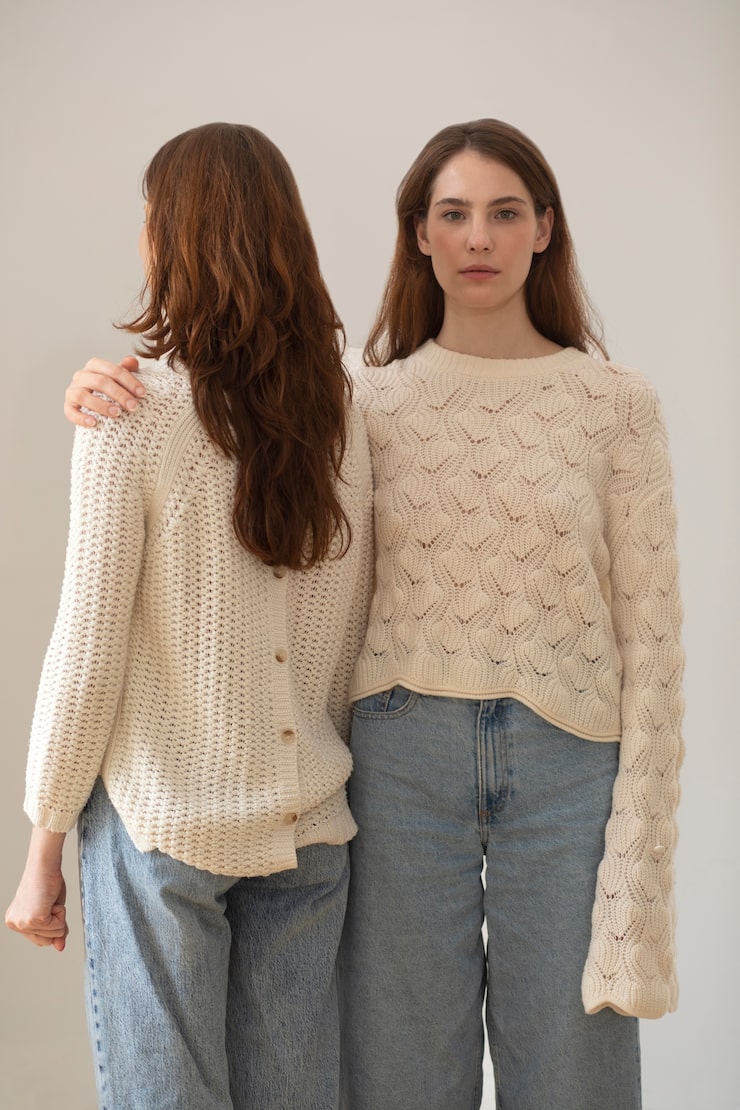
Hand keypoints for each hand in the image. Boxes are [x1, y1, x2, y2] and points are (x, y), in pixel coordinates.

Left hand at [5, 829, 68, 950]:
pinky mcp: (34, 919)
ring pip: (54, 935)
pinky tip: (51, 900)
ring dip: (58, 916)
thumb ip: (54, 931)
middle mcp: (15, 924)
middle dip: (54, 923)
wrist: (44, 865)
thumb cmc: (47, 881)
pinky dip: (61, 913)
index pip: (39, 940)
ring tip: (49, 900)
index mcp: (15, 921)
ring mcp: (23, 923)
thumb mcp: (50, 910)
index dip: (51, 926)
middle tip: (49, 903)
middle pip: (45, 942)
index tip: (48, 907)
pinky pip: (58, 927)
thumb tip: (60, 948)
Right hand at [64, 356, 145, 427]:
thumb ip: (127, 369)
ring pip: (83, 396)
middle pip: (100, 382)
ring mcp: (72, 391)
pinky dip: (81, 418)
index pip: (113, 370)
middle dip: (119, 394)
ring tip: (117, 413)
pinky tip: (94, 423)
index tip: (143, 394)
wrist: (96, 405)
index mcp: (95, 365)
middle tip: (133, 407)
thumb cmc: (111, 389)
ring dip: (101, 405)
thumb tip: (133, 361)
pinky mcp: (68, 407)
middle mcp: (81, 376)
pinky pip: (71, 412)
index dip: (129, 381)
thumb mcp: (120, 378)